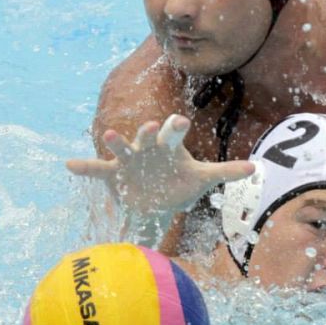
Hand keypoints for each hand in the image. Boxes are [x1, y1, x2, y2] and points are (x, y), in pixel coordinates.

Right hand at [66, 114, 254, 215]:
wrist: (156, 203)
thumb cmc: (180, 184)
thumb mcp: (202, 178)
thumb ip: (226, 171)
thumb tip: (256, 168)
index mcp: (170, 148)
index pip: (174, 134)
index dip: (176, 127)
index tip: (180, 121)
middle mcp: (148, 149)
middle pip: (148, 137)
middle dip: (149, 133)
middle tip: (151, 127)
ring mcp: (129, 160)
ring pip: (121, 147)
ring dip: (116, 142)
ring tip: (109, 134)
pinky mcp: (113, 174)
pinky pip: (96, 169)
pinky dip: (84, 167)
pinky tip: (69, 164)